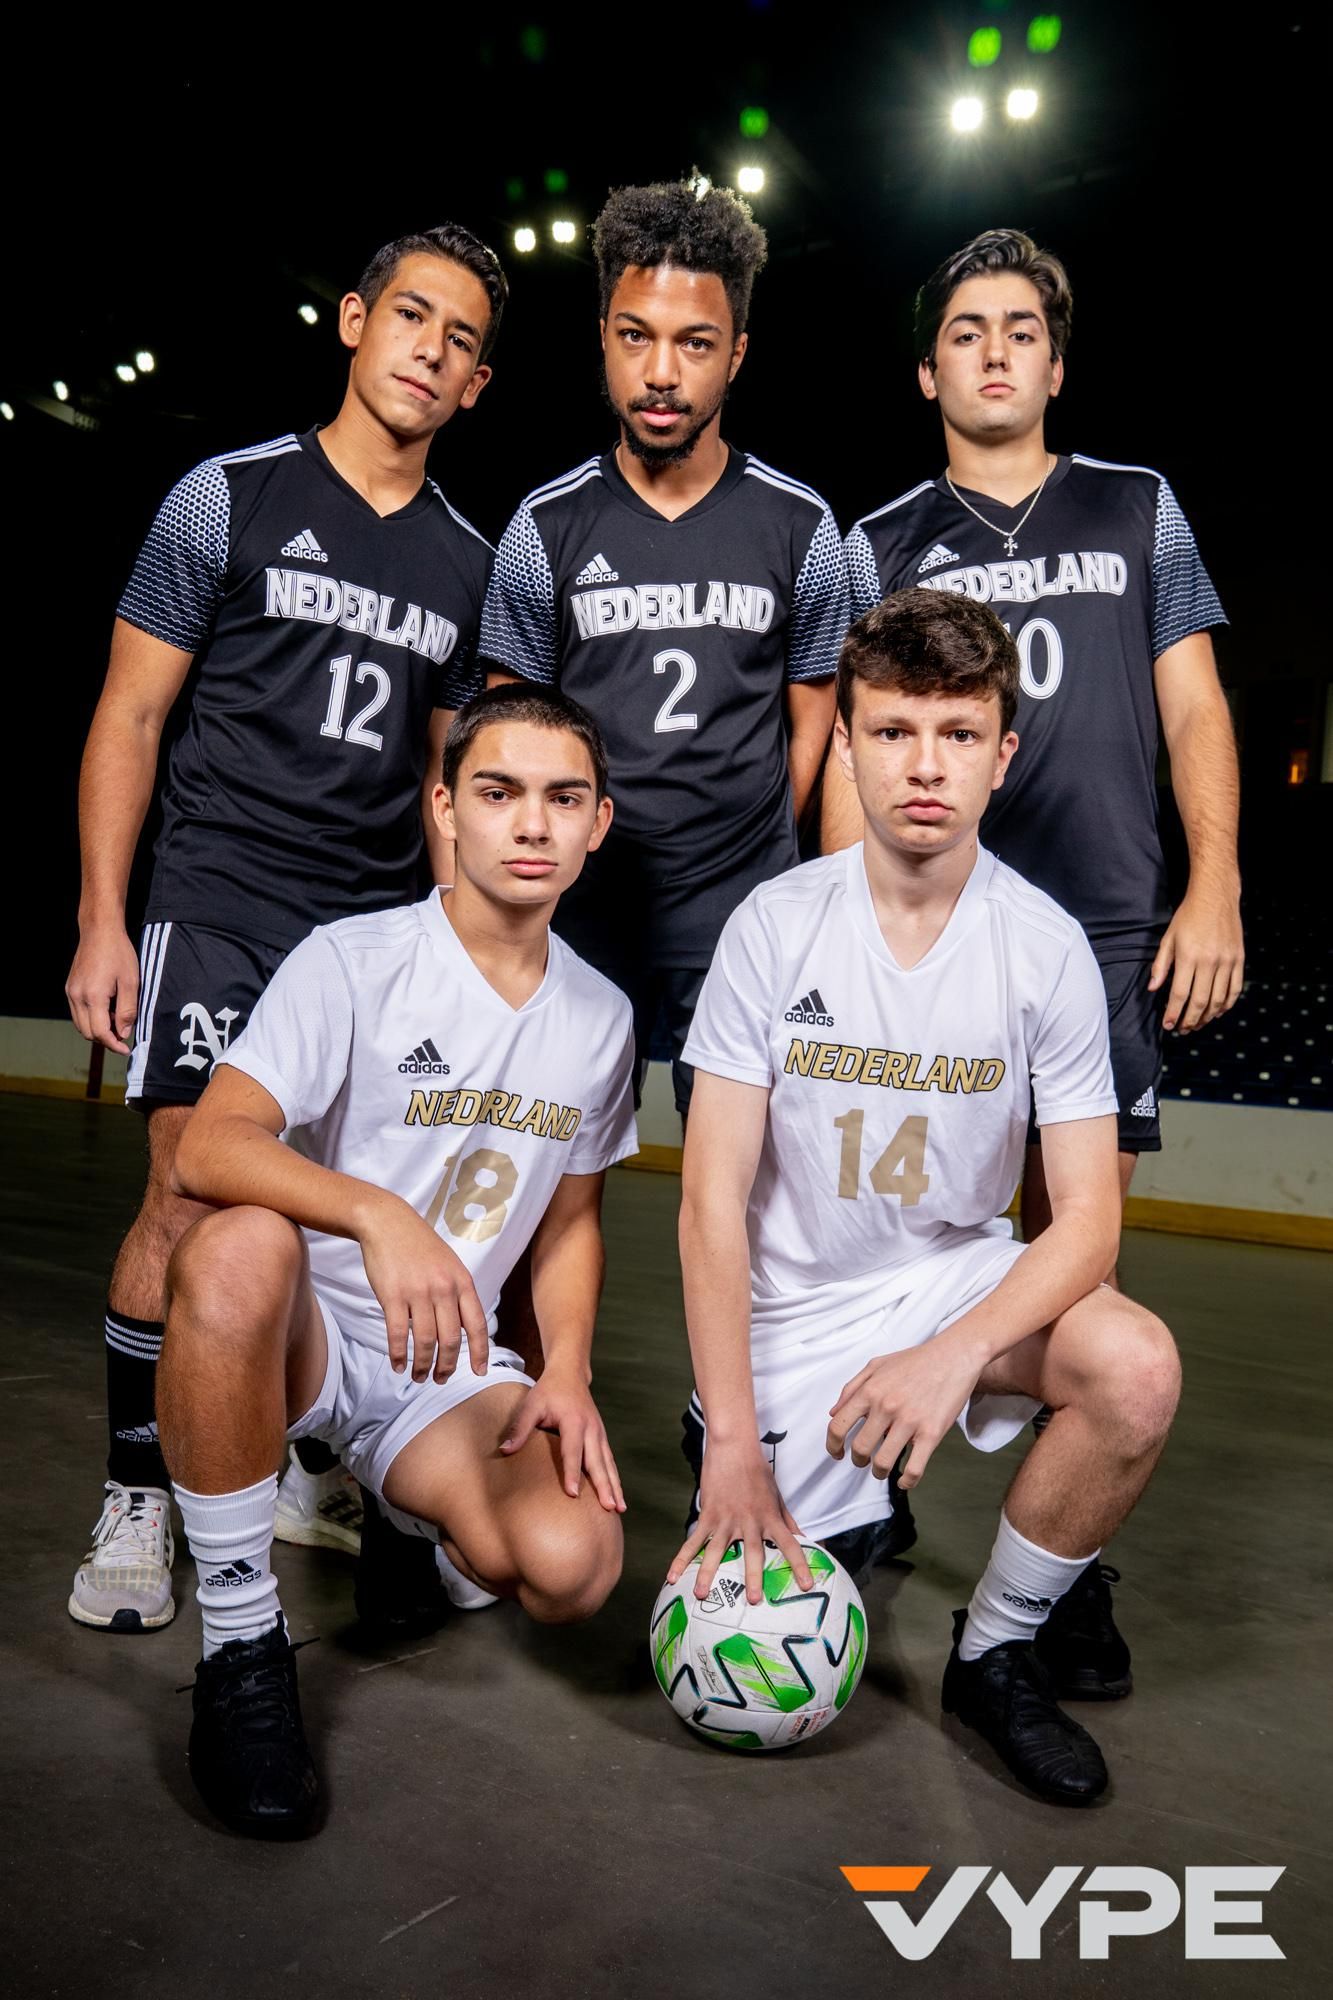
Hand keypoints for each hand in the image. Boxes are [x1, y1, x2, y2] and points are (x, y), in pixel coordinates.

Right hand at [65, 919, 139, 1053]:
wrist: (100, 931)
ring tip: (117, 1020)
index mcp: (93, 996)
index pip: (100, 1032)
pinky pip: (78, 1012)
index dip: (114, 1044)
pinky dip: (91, 1018)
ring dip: (98, 1029)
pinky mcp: (70, 988)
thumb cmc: (118, 953)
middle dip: (106, 1039)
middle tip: (124, 1036)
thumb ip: (127, 1010)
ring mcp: (71, 992)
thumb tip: (123, 1033)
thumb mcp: (131, 982)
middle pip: (88, 1032)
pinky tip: (107, 1010)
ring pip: (81, 1024)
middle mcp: (77, 996)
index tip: (126, 1049)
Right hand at [358, 1195, 489, 1383]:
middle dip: (447, 1366)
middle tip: (441, 1379)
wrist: (388, 1222)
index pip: (477, 1325)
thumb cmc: (419, 1246)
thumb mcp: (449, 1265)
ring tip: (419, 1376)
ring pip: (426, 1341)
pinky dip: (398, 1354)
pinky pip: (399, 1334)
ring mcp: (418, 1292)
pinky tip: (397, 1364)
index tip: (478, 1372)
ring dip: (423, 1365)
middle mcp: (444, 1288)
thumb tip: (461, 1329)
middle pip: (451, 1339)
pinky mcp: (393, 1295)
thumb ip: (457, 1294)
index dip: (479, 1352)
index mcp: (462, 1281)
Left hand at [500, 1365, 625, 1512]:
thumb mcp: (531, 1405)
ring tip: (619, 1509)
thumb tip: (505, 1451)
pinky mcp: (601, 1437)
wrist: (571, 1374)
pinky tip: (617, 1495)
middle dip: (604, 1486)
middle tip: (609, 1508)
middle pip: (598, 1461)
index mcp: (574, 1421)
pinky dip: (615, 1479)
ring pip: (608, 1464)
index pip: (572, 1451)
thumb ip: (519, 1428)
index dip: (572, 1473)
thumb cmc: (548, 1391)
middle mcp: (591, 1428)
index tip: (572, 1494)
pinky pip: (609, 1461)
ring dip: (615, 1486)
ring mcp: (600, 1433)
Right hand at [666, 1439, 810, 1604]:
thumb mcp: (777, 1496)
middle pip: (753, 1552)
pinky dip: (682, 1558)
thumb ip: (789, 1521)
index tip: (807, 1586)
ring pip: (717, 1550)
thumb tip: (806, 1539)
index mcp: (770, 1517)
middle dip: (753, 1576)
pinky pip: (694, 1540)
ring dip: (708, 1573)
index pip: (790, 1544)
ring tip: (701, 1594)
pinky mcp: (708, 1514)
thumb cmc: (757, 1472)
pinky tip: (672, 1575)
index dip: (800, 1565)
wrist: (733, 1447)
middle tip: (753, 1600)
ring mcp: (727, 1518)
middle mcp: (750, 1520)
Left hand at [826, 1333, 982, 1488]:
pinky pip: (915, 1468)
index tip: (837, 1453)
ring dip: (879, 1472)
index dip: (832, 1445)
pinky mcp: (932, 1432)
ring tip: (881, 1469)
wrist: (953, 1356)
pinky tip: (904, 1481)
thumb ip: (852, 1388)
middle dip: (858, 1461)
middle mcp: (886, 1407)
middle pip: (860, 1449)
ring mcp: (910, 1421)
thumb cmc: (915, 1360)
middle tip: (863, 1461)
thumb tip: (833, 1413)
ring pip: (883, 1462)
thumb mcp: (876, 1365)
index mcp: (870, 1391)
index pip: (838, 1426)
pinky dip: (907, 1481)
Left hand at [1148, 883, 1243, 1032]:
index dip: (1173, 1013)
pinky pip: (1235, 989)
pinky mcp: (1239, 959)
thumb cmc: (1188, 917)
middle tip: (1182, 1029)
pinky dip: (1227, 1004)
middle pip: (1200, 1001)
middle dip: (1190, 1020)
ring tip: (1198, 1024)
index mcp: (1189, 956)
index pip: (1179, 994)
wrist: (1216, 897)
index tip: (1169, 1025)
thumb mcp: (1168, 938)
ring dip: (1208, 1016)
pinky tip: (1218, 1012)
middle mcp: (1210, 961)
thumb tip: (1153, 989)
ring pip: (1219, 999)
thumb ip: (1161, 965)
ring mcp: (1227, 961)